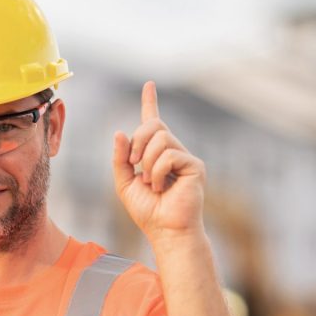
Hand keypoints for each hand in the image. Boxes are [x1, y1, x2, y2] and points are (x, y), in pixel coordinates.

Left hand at [112, 81, 206, 241]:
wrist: (165, 231)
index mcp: (156, 154)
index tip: (148, 85)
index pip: (153, 122)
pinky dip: (157, 170)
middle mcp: (173, 151)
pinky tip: (161, 186)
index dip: (150, 102)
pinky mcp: (195, 166)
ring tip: (151, 182)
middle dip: (137, 142)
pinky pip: (169, 154)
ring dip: (146, 161)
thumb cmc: (147, 211)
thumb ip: (120, 158)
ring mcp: (185, 157)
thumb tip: (120, 132)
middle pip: (153, 125)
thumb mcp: (124, 183)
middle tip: (134, 165)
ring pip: (160, 138)